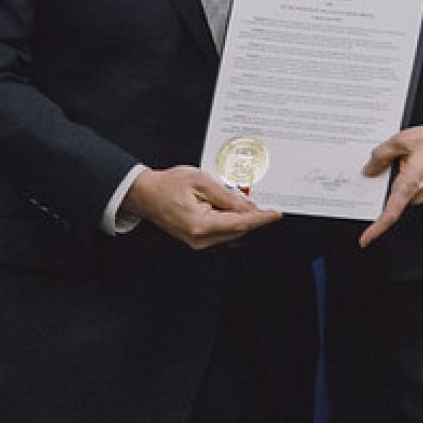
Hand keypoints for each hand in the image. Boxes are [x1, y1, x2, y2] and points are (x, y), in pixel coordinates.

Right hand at [121, 165, 282, 249]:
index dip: (261, 218)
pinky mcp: (197, 239)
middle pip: (238, 229)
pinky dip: (230, 219)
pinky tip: (230, 206)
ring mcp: (198, 241)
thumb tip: (249, 207)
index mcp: (201, 225)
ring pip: (231, 231)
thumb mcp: (202, 181)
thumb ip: (227, 196)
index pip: (241, 223)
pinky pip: (221, 230)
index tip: (276, 214)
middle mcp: (200, 239)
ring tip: (242, 198)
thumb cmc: (169, 185)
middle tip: (264, 200)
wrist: (147, 194)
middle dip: (252, 215)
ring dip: (240, 217)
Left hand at [358, 123, 422, 248]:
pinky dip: (396, 173)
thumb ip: (381, 155)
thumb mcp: (402, 141)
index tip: (364, 240)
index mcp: (409, 185)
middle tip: (371, 165)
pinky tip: (398, 156)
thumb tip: (369, 169)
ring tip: (391, 153)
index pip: (389, 214)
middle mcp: (416, 193)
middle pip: (388, 198)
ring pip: (395, 189)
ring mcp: (420, 191)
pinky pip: (404, 184)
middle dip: (377, 185)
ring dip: (388, 175)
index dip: (375, 229)